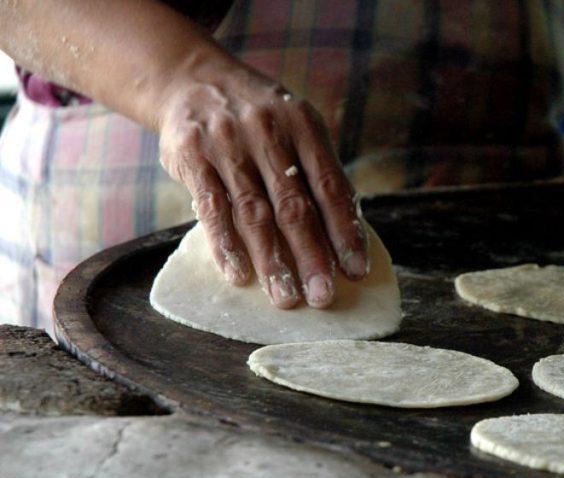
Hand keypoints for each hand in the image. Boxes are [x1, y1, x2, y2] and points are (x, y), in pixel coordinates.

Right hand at [157, 66, 367, 308]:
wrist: (193, 78)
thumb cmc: (260, 119)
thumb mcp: (296, 127)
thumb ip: (317, 174)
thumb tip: (346, 238)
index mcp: (303, 125)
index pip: (330, 187)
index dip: (345, 232)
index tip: (356, 271)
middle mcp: (267, 131)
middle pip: (294, 205)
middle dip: (312, 256)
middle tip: (323, 296)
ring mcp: (227, 143)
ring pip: (254, 213)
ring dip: (271, 260)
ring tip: (285, 297)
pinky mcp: (192, 156)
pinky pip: (212, 208)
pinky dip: (225, 245)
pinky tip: (239, 275)